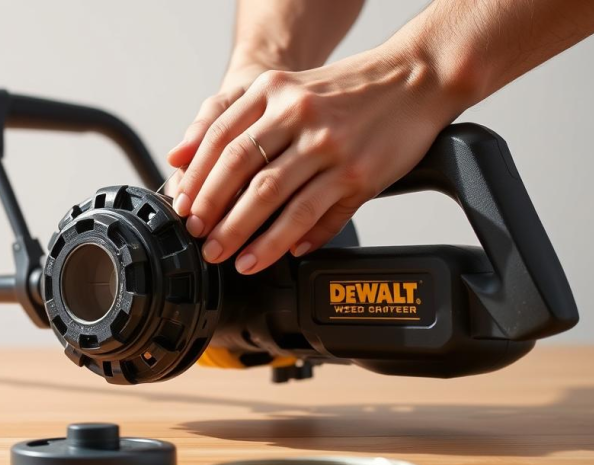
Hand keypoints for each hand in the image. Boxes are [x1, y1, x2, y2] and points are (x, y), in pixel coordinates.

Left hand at [166, 48, 461, 273]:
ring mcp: (329, 145)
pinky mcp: (357, 174)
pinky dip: (292, 239)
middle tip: (201, 239)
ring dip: (247, 234)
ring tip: (231, 257)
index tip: (183, 208)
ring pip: (273, 197)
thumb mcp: (284, 88)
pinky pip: (315, 214)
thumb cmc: (344, 91)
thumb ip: (232, 118)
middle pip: (240, 169)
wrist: (414, 77)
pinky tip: (279, 254)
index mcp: (273, 91)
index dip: (197, 179)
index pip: (219, 138)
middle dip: (214, 211)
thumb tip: (179, 156)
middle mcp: (298, 114)